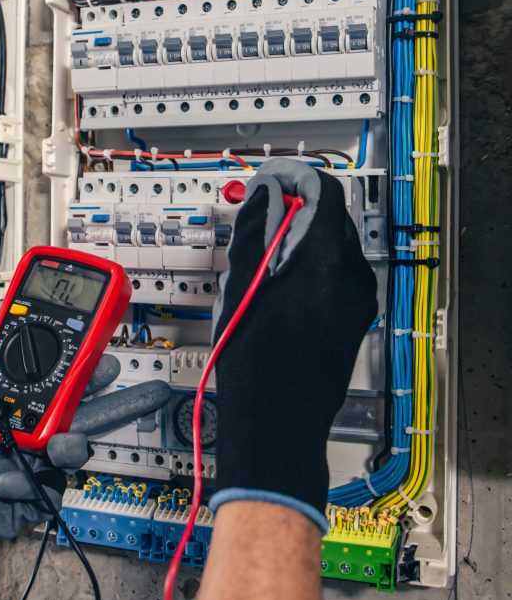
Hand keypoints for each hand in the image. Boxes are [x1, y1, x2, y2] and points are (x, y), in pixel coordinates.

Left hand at [0, 310, 169, 599]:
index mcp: (25, 396)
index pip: (67, 376)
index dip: (89, 364)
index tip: (105, 351)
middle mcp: (38, 426)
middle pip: (89, 411)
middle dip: (123, 402)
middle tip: (150, 393)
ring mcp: (38, 461)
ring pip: (77, 450)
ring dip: (74, 446)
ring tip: (60, 446)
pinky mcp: (32, 494)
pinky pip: (46, 489)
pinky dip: (23, 482)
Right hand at [211, 159, 376, 530]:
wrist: (278, 420)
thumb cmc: (257, 361)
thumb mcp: (242, 283)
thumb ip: (256, 229)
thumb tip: (264, 194)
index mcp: (327, 258)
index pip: (322, 190)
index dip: (293, 179)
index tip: (269, 182)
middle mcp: (352, 275)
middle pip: (329, 216)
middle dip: (294, 209)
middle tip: (258, 217)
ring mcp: (358, 300)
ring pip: (332, 247)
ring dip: (300, 240)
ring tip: (260, 261)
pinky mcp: (354, 319)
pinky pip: (335, 275)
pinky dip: (310, 267)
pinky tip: (277, 288)